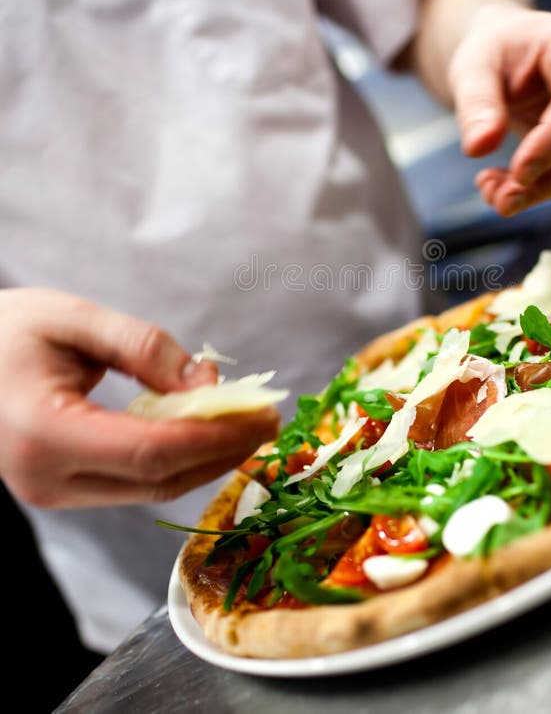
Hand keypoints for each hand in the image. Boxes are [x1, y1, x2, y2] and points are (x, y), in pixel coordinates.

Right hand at [0, 288, 279, 508]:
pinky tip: (203, 429)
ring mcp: (51, 490)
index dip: (216, 437)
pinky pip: (132, 481)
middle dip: (222, 451)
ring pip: (150, 489)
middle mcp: (47, 478)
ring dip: (204, 458)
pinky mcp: (60, 487)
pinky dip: (175, 458)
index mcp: (45, 434)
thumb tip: (206, 382)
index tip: (262, 415)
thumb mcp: (72, 318)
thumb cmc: (1, 330)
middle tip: (267, 419)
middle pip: (159, 480)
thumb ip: (142, 347)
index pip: (152, 452)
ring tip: (245, 422)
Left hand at [449, 6, 550, 215]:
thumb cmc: (493, 53)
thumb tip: (479, 148)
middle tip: (501, 200)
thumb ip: (476, 104)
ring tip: (493, 194)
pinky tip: (504, 188)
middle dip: (547, 179)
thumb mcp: (472, 68)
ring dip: (542, 191)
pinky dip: (542, 190)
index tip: (520, 174)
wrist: (507, 55)